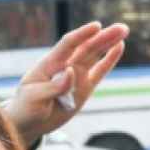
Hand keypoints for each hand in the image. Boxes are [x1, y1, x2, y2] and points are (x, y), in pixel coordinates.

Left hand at [4, 21, 128, 146]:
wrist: (28, 123)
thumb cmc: (26, 108)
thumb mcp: (34, 98)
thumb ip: (53, 86)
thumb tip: (71, 72)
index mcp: (49, 64)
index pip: (67, 45)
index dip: (82, 35)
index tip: (96, 27)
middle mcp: (64, 66)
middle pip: (86, 47)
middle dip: (103, 37)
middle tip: (121, 28)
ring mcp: (75, 76)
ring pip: (94, 55)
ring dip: (109, 43)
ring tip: (123, 31)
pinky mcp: (84, 88)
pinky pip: (99, 71)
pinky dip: (109, 60)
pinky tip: (119, 47)